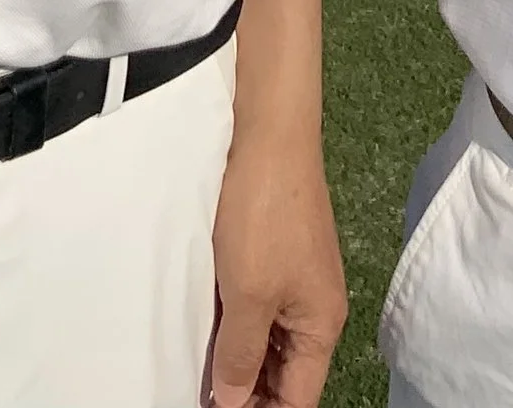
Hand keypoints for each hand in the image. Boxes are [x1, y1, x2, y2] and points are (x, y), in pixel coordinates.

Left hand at [208, 117, 345, 407]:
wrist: (267, 132)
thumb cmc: (264, 212)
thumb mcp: (249, 296)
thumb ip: (241, 356)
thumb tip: (234, 403)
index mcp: (320, 324)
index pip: (297, 398)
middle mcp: (312, 307)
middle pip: (282, 373)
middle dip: (245, 391)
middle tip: (197, 393)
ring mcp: (292, 280)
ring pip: (265, 341)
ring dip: (234, 359)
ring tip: (192, 372)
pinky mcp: (271, 255)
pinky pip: (254, 308)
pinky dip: (230, 325)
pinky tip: (199, 332)